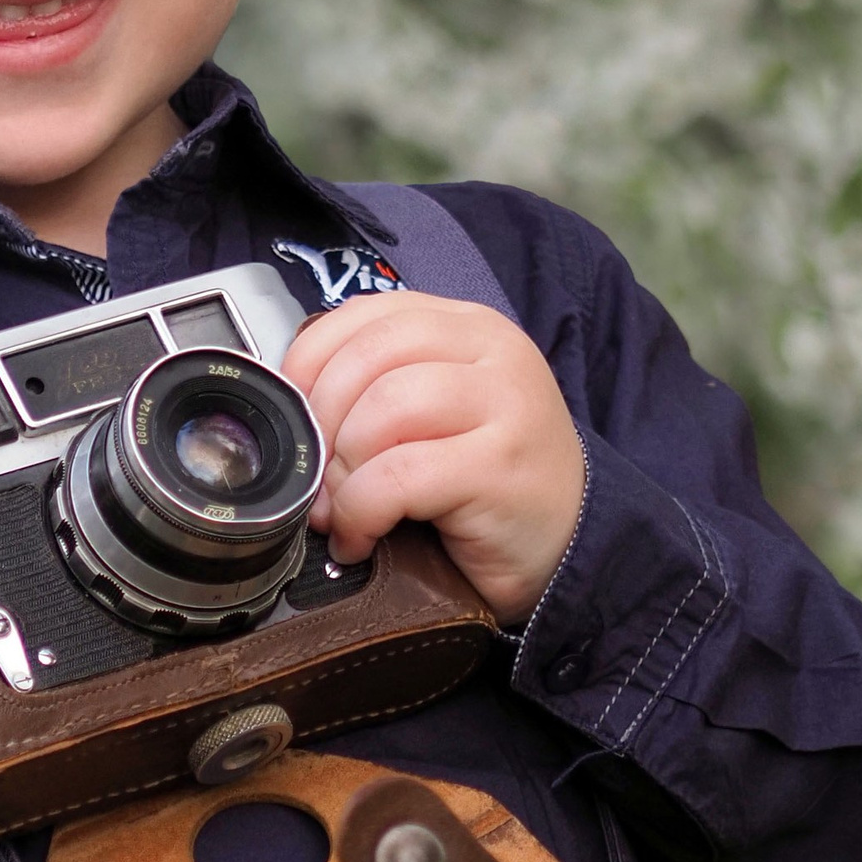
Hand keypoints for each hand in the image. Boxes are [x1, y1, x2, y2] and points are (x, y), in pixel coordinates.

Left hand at [280, 290, 584, 624]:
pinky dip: (362, 512)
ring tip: (343, 511)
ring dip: (343, 471)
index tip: (297, 417)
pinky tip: (364, 538)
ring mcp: (504, 406)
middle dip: (323, 424)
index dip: (311, 365)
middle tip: (318, 480)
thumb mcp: (434, 413)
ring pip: (382, 411)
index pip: (366, 315)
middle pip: (368, 358)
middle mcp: (491, 352)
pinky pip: (398, 477)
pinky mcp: (501, 467)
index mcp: (468, 326)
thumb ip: (379, 385)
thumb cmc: (488, 482)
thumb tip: (293, 405)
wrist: (568, 547)